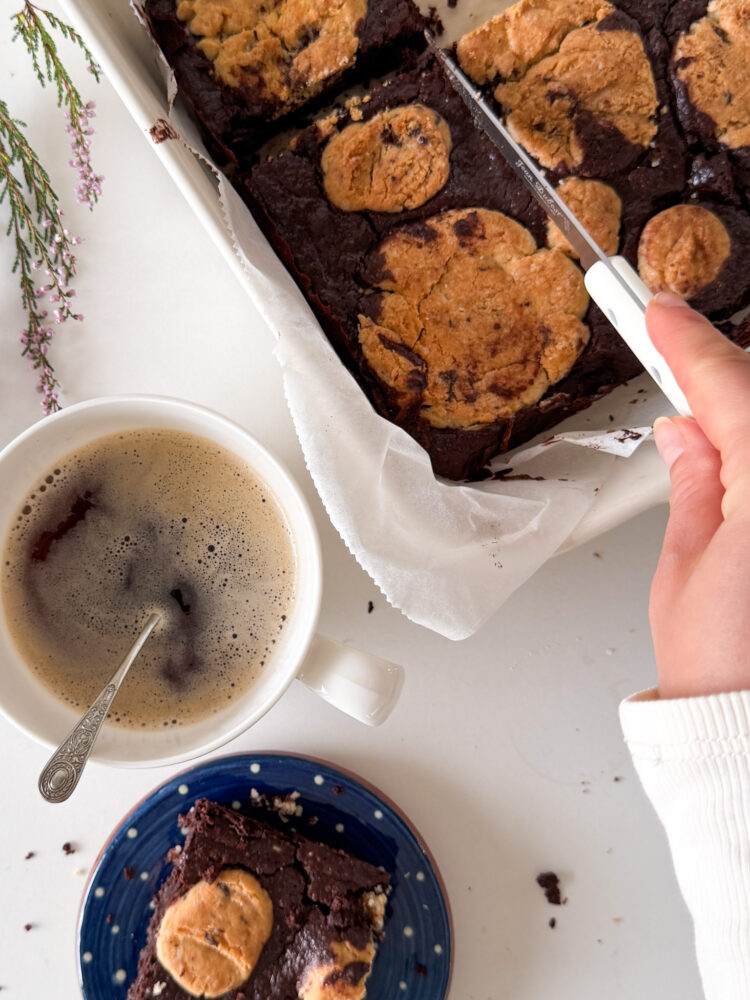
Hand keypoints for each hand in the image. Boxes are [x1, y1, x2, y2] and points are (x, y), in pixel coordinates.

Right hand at [647, 292, 749, 698]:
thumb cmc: (726, 675)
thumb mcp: (685, 569)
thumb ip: (696, 484)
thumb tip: (688, 434)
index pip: (731, 387)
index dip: (690, 343)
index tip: (661, 312)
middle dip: (726, 377)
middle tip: (679, 351)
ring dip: (743, 421)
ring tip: (705, 425)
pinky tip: (731, 457)